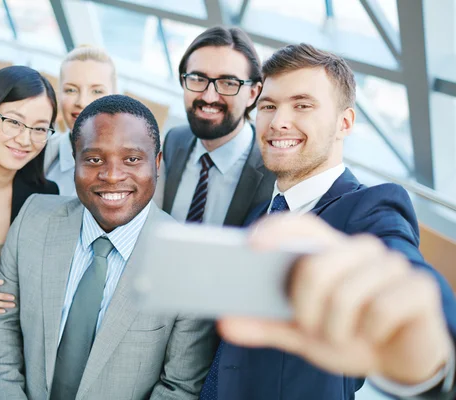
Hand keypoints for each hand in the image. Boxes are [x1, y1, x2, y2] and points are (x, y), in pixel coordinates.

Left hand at [218, 214, 451, 384]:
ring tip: (344, 335)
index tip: (250, 244)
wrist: (397, 358)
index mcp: (329, 251)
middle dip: (306, 308)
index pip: (302, 226)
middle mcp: (360, 249)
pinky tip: (376, 334)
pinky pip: (381, 310)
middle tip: (311, 327)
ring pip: (347, 293)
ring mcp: (392, 265)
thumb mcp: (301, 333)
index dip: (276, 230)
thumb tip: (224, 323)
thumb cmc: (346, 333)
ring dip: (337, 328)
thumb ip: (265, 326)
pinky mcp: (419, 287)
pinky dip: (371, 333)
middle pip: (316, 265)